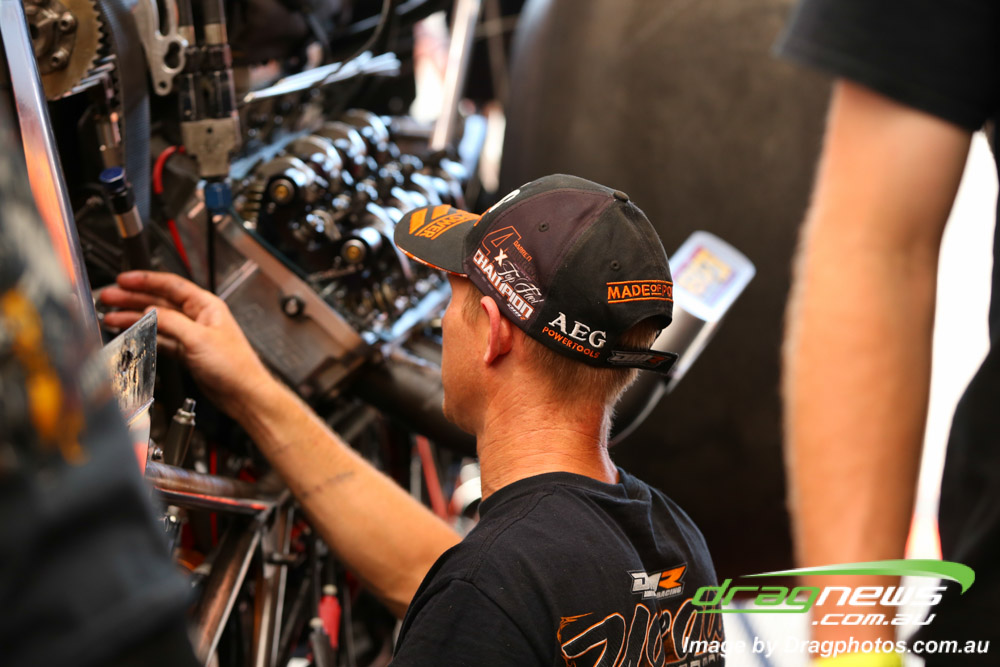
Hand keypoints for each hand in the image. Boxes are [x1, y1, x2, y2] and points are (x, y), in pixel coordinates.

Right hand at [101, 271, 272, 415]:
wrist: (243, 393)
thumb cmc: (235, 365)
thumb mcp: (199, 338)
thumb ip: (172, 322)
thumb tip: (149, 311)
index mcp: (206, 305)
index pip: (171, 285)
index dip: (146, 280)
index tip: (125, 279)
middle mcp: (198, 317)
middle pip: (159, 302)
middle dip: (133, 298)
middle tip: (109, 297)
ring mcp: (191, 334)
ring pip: (157, 321)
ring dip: (134, 318)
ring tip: (110, 316)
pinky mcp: (187, 352)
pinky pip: (160, 339)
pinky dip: (144, 336)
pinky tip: (129, 334)